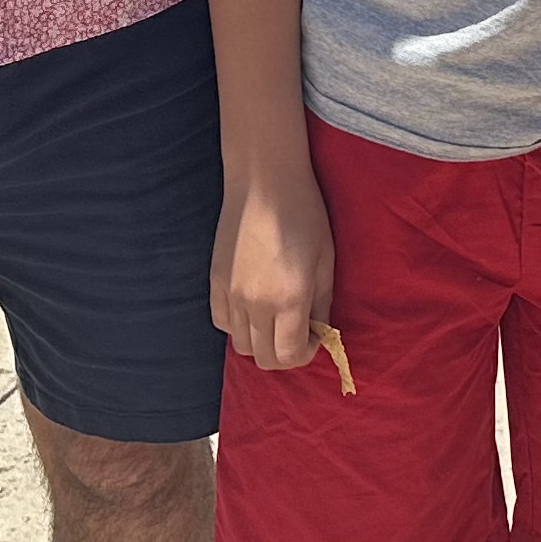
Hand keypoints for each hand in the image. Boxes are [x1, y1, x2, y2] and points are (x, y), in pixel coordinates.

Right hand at [214, 163, 335, 370]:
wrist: (264, 183)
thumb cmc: (304, 215)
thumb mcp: (325, 260)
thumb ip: (322, 303)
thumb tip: (319, 331)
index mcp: (289, 299)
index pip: (290, 356)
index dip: (307, 354)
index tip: (316, 337)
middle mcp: (256, 304)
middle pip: (265, 358)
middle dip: (286, 354)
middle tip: (299, 333)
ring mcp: (231, 295)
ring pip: (242, 345)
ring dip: (262, 342)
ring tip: (276, 319)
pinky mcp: (215, 283)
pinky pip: (223, 323)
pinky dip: (239, 326)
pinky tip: (254, 307)